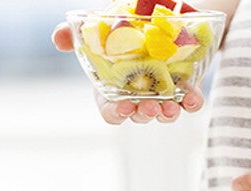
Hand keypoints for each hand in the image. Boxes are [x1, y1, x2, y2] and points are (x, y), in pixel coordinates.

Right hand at [51, 23, 203, 124]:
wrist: (160, 15)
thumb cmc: (124, 27)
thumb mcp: (100, 28)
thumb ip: (78, 35)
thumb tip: (58, 39)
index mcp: (114, 87)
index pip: (111, 111)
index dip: (115, 113)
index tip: (122, 108)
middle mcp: (138, 95)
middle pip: (139, 115)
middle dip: (144, 113)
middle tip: (149, 107)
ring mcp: (163, 94)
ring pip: (164, 114)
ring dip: (167, 114)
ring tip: (170, 107)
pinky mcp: (185, 88)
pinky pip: (190, 102)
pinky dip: (192, 103)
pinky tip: (192, 99)